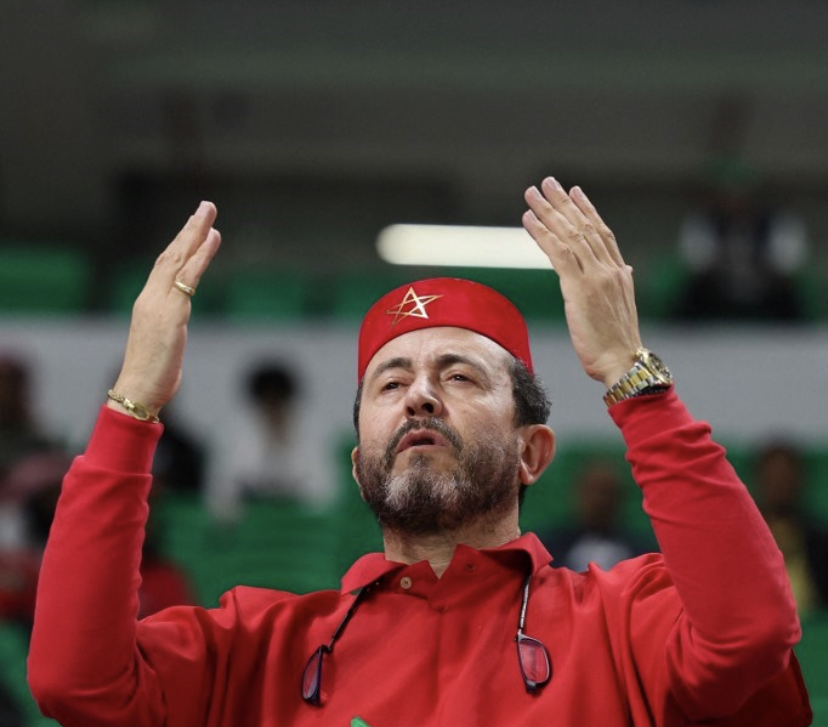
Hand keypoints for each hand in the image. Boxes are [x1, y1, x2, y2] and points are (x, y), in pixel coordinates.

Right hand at [109, 202, 220, 417]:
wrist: (138, 390)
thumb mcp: (162, 341)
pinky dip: (201, 256)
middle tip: (205, 206)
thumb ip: (170, 325)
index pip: (164, 266)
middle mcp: (151, 297)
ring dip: (195, 233)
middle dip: (189, 229)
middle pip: (171, 254)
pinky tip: (212, 239)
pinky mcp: (172, 314)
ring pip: (179, 260)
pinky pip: (188, 277)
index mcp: (148, 303)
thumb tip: (177, 324)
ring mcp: (160, 303)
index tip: (193, 226)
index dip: (179, 244)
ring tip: (209, 213)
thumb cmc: (151, 373)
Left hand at [522, 177, 641, 386]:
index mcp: (619, 272)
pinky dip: (542, 234)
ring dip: (548, 212)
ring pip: (569, 235)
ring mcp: (595, 277)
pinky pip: (558, 253)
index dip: (587, 210)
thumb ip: (620, 282)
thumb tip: (624, 267)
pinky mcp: (579, 288)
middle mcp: (608, 268)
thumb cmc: (617, 342)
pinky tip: (528, 220)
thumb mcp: (621, 306)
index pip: (602, 232)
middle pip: (583, 226)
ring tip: (532, 194)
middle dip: (563, 203)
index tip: (574, 192)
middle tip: (547, 182)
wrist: (620, 361)